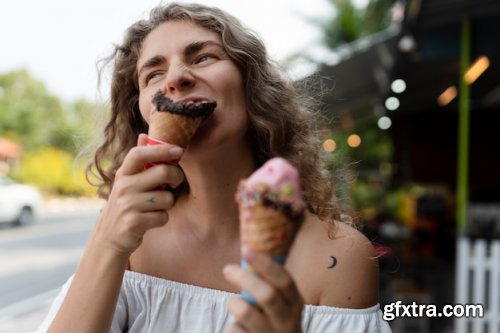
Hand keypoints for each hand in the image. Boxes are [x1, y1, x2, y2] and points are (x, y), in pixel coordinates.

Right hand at [94, 134, 184, 255]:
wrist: (108, 238)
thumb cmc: (126, 205)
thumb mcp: (127, 182)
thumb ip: (139, 161)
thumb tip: (144, 135)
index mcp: (123, 174)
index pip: (139, 154)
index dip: (160, 149)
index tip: (179, 150)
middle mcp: (123, 187)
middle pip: (163, 173)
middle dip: (176, 178)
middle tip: (174, 183)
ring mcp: (127, 205)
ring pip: (167, 198)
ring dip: (167, 204)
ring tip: (155, 207)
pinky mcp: (133, 222)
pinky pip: (163, 217)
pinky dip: (162, 219)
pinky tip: (150, 220)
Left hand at [223, 251, 303, 332]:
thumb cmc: (273, 321)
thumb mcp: (281, 304)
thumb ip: (268, 284)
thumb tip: (247, 251)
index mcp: (295, 304)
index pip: (284, 280)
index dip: (265, 264)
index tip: (247, 250)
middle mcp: (288, 321)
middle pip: (267, 295)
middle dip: (245, 278)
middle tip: (228, 269)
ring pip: (246, 312)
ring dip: (234, 303)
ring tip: (234, 304)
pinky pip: (235, 330)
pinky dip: (232, 325)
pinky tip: (239, 328)